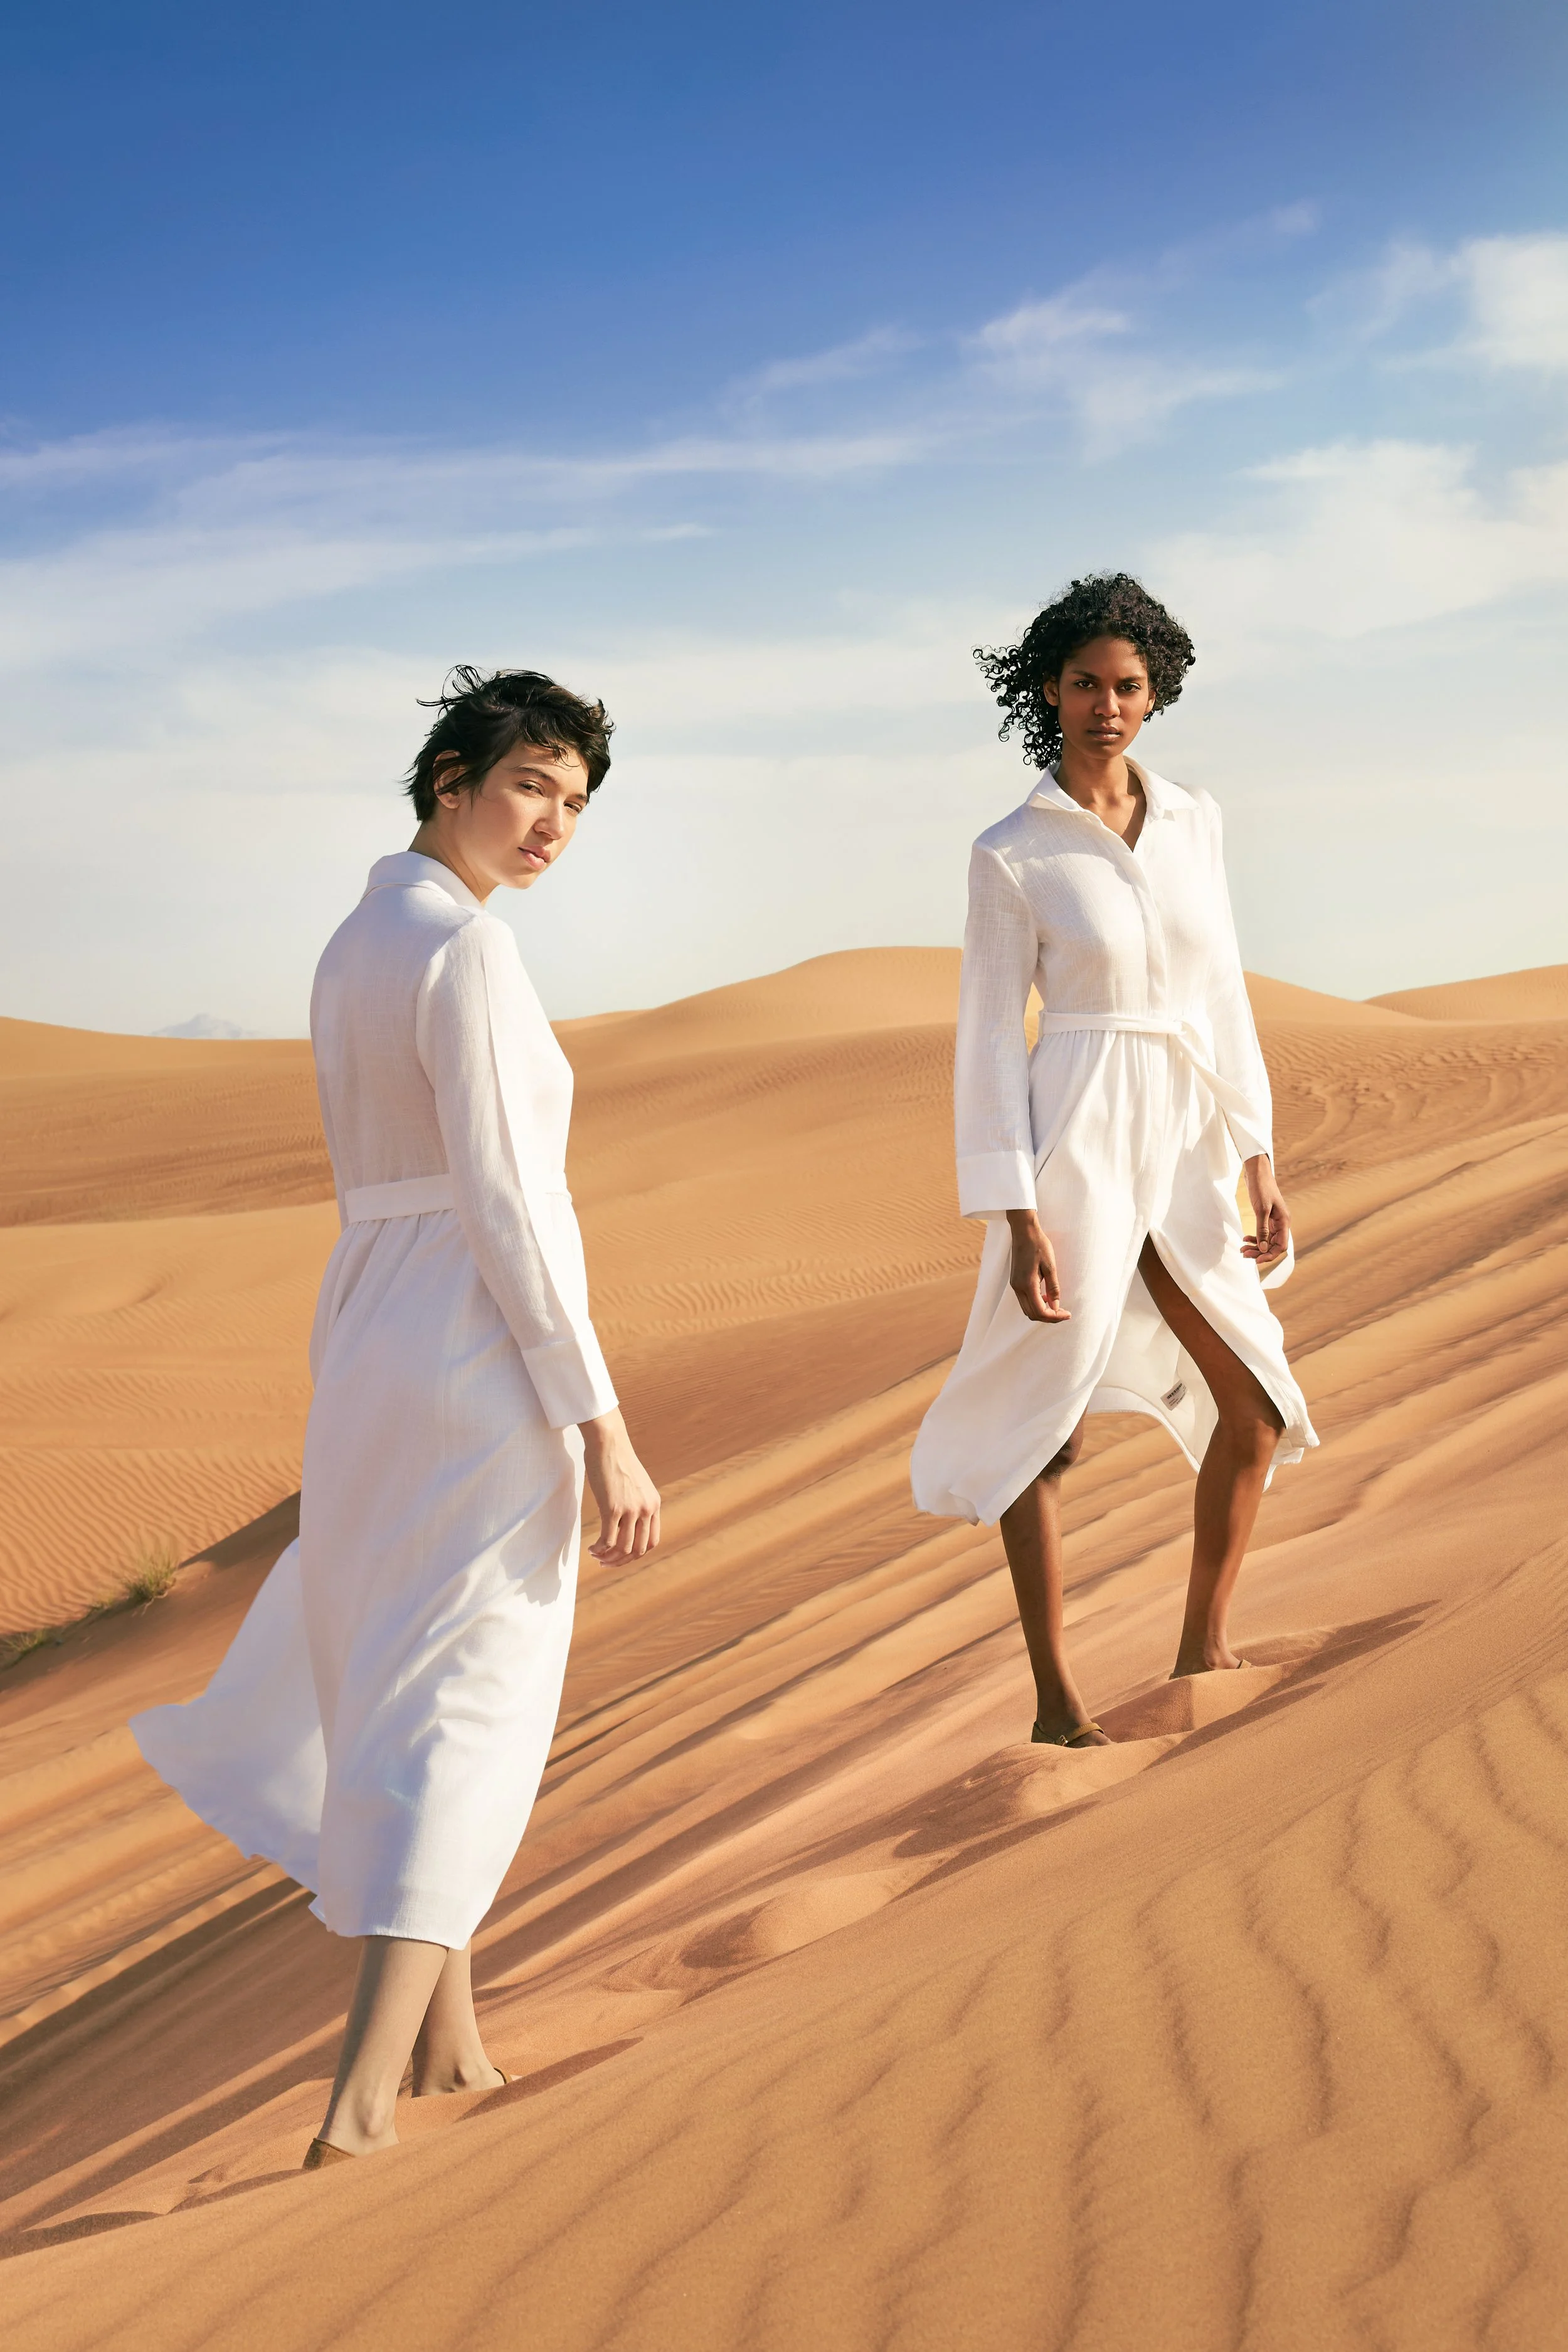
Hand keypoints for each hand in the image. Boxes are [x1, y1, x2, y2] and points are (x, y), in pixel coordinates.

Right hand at [578, 1409, 660, 1563]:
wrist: (608, 1441)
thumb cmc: (616, 1459)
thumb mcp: (634, 1483)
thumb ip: (634, 1500)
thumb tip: (623, 1517)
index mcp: (654, 1504)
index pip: (652, 1541)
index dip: (636, 1554)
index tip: (621, 1556)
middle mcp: (646, 1509)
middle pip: (639, 1549)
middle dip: (622, 1561)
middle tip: (605, 1563)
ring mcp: (631, 1509)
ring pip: (624, 1548)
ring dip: (609, 1558)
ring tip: (596, 1556)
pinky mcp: (613, 1508)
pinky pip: (608, 1540)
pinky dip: (600, 1549)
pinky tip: (591, 1549)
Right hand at [1006, 1209, 1070, 1322]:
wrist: (1024, 1231)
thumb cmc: (1039, 1245)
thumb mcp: (1051, 1266)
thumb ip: (1053, 1288)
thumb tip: (1056, 1307)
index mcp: (1027, 1284)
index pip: (1040, 1311)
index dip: (1055, 1317)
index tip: (1068, 1314)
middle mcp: (1018, 1288)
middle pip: (1032, 1314)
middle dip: (1049, 1317)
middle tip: (1064, 1313)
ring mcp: (1015, 1285)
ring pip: (1027, 1309)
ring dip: (1042, 1312)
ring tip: (1057, 1306)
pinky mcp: (1015, 1281)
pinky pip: (1025, 1300)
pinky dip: (1036, 1304)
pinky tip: (1047, 1296)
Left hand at [1242, 1155, 1290, 1272]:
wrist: (1257, 1172)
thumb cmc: (1261, 1188)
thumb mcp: (1261, 1210)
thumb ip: (1262, 1229)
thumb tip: (1263, 1248)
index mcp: (1284, 1221)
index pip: (1281, 1246)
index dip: (1270, 1255)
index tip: (1256, 1260)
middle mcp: (1281, 1222)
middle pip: (1274, 1245)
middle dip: (1260, 1252)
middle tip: (1244, 1254)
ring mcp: (1274, 1220)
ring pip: (1267, 1240)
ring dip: (1255, 1246)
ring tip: (1242, 1249)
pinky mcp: (1267, 1217)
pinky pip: (1263, 1233)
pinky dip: (1254, 1238)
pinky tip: (1245, 1238)